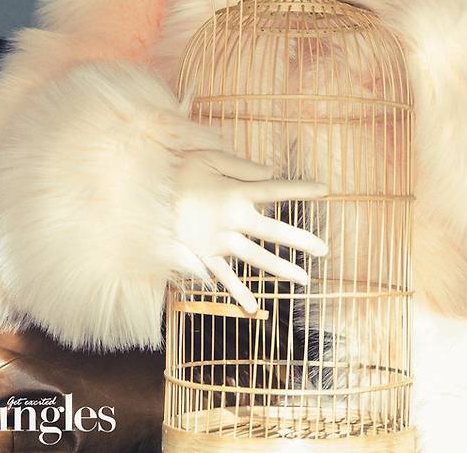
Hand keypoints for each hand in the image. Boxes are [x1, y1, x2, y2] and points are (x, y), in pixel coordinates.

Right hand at [173, 148, 327, 312]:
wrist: (141, 199)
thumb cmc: (175, 171)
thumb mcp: (208, 159)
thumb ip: (241, 167)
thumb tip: (271, 172)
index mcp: (236, 192)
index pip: (276, 190)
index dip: (302, 190)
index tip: (325, 190)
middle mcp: (232, 220)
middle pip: (274, 230)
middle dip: (301, 240)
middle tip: (325, 250)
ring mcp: (218, 242)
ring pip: (257, 258)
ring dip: (282, 269)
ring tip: (305, 279)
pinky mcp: (202, 257)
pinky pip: (224, 277)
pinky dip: (238, 293)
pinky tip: (254, 308)